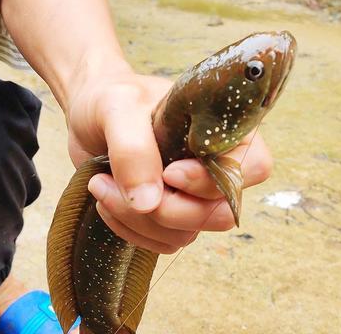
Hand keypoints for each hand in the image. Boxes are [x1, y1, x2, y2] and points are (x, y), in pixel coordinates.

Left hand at [65, 59, 273, 254]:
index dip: (213, 180)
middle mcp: (218, 166)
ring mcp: (196, 195)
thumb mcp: (117, 108)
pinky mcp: (171, 216)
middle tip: (119, 185)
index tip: (169, 173)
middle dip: (167, 210)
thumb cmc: (111, 97)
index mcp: (224, 128)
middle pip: (220, 214)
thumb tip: (149, 203)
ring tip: (101, 184)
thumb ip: (134, 149)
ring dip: (137, 219)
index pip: (253, 167)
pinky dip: (129, 229)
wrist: (87, 111)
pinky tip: (106, 198)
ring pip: (187, 233)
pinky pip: (163, 242)